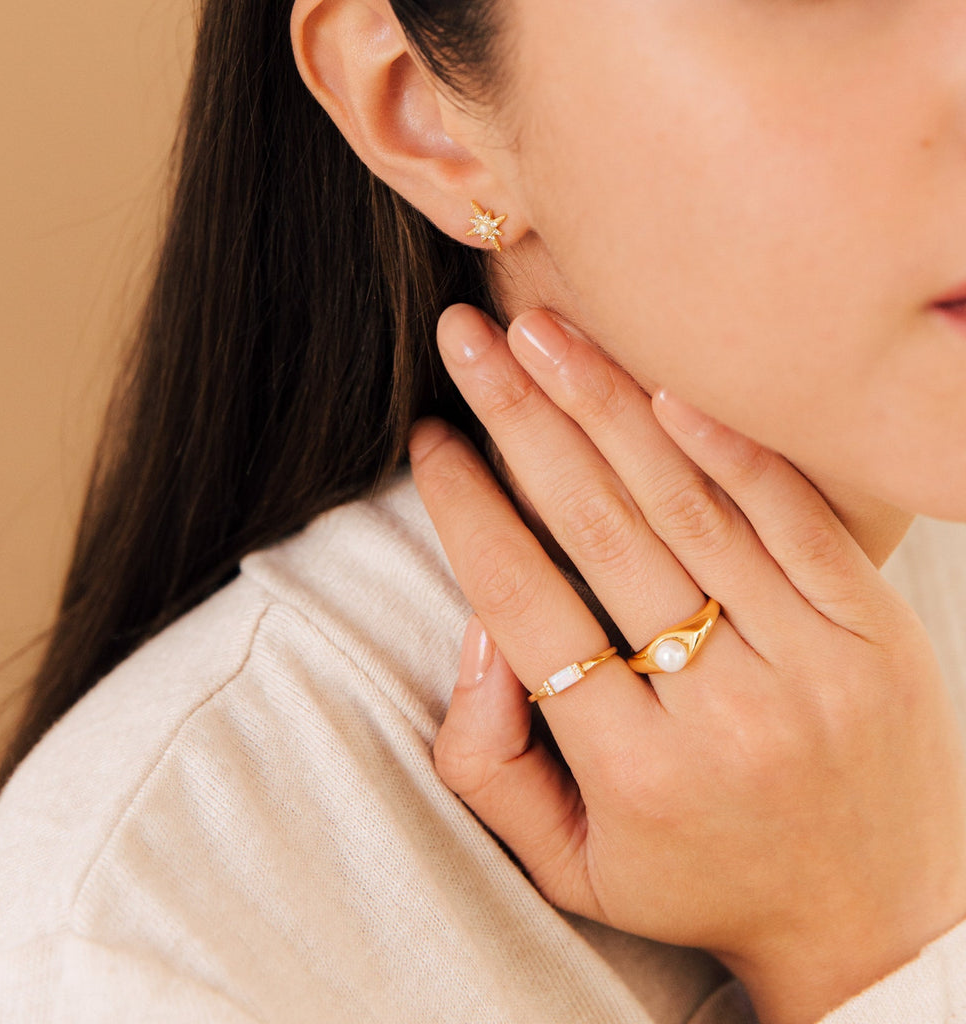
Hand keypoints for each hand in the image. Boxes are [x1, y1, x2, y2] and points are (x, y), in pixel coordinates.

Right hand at [409, 305, 965, 1023]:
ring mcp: (813, 664)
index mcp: (639, 774)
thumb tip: (476, 630)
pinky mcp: (874, 631)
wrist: (875, 920)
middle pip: (600, 532)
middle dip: (520, 419)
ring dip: (604, 405)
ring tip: (542, 332)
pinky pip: (794, 515)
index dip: (467, 511)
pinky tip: (661, 384)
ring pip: (688, 506)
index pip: (526, 607)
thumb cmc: (702, 884)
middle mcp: (727, 713)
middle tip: (468, 341)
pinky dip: (726, 442)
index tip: (429, 440)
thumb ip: (489, 763)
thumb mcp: (570, 865)